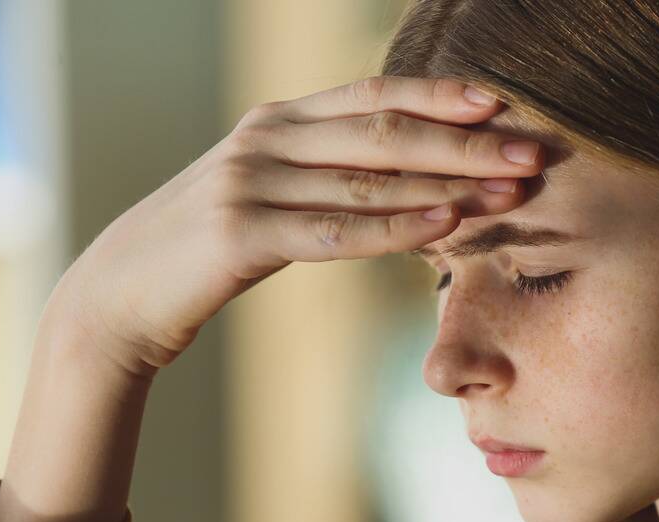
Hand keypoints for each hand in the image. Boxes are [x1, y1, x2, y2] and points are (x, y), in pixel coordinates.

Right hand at [49, 76, 542, 376]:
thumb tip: (422, 185)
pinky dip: (396, 227)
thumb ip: (334, 177)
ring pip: (370, 178)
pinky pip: (335, 230)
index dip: (441, 96)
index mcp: (281, 119)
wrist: (124, 291)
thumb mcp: (275, 194)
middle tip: (534, 153)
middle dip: (467, 141)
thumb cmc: (213, 246)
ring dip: (449, 183)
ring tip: (512, 190)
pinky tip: (446, 224)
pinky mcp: (240, 234)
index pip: (375, 94)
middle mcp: (268, 136)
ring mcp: (251, 181)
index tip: (503, 103)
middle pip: (386, 131)